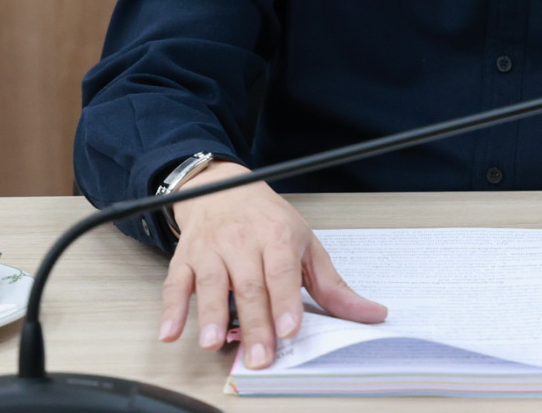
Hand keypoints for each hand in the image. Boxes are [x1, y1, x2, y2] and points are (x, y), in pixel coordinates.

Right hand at [158, 161, 386, 368]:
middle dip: (254, 322)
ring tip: (213, 341)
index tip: (289, 329)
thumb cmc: (268, 220)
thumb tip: (372, 313)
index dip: (285, 301)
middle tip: (259, 355)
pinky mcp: (185, 257)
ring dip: (210, 314)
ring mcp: (211, 249)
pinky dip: (170, 308)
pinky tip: (170, 332)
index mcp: (277, 237)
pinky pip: (175, 283)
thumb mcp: (305, 245)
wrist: (223, 186)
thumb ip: (332, 286)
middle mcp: (243, 242)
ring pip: (210, 283)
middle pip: (248, 285)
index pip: (282, 271)